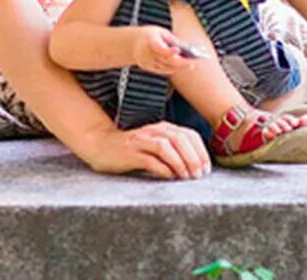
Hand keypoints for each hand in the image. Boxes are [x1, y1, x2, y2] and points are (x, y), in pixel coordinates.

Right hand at [82, 121, 210, 179]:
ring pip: (167, 147)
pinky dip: (163, 168)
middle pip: (180, 139)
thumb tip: (195, 165)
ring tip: (187, 177)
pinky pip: (150, 159)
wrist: (100, 145)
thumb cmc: (131, 149)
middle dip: (194, 158)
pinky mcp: (130, 153)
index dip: (201, 151)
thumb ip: (172, 150)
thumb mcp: (155, 145)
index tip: (207, 168)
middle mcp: (154, 131)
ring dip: (180, 162)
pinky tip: (169, 177)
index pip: (189, 135)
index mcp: (163, 128)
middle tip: (199, 175)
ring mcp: (141, 141)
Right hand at [131, 25, 191, 74]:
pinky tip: (182, 65)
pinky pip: (163, 70)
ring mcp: (147, 63)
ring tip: (192, 63)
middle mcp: (147, 54)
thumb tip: (186, 47)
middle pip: (166, 60)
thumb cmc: (149, 35)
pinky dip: (173, 68)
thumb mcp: (160, 32)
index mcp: (149, 41)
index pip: (159, 48)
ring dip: (179, 66)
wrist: (131, 43)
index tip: (178, 50)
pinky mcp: (148, 68)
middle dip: (181, 62)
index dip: (168, 51)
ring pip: (166, 67)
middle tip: (194, 61)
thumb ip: (172, 40)